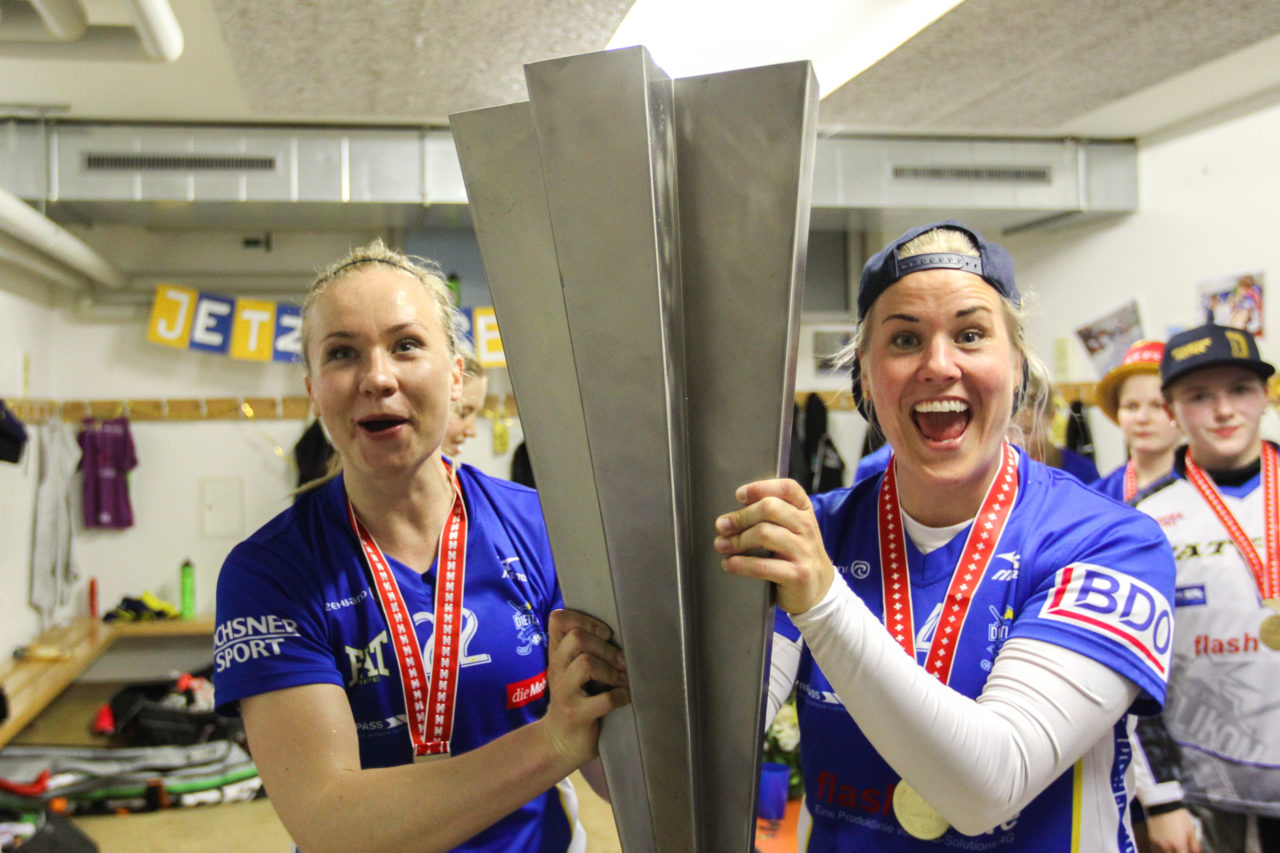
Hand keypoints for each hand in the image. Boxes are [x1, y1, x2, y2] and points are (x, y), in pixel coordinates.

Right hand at [541, 610, 628, 768]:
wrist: (558, 743)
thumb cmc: (574, 701)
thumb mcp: (571, 672)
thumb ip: (583, 651)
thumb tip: (621, 633)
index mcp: (557, 656)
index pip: (558, 620)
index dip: (583, 619)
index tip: (605, 633)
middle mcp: (556, 670)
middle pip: (576, 638)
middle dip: (606, 647)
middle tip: (622, 661)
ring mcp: (564, 693)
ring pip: (586, 663)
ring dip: (612, 670)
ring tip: (623, 679)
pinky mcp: (576, 715)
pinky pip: (604, 699)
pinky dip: (620, 696)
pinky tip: (625, 698)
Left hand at [714, 478, 834, 613]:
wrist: (820, 590)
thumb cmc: (797, 555)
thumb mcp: (792, 529)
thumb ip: (772, 516)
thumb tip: (732, 514)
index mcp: (805, 511)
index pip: (787, 488)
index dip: (760, 488)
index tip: (739, 495)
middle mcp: (807, 527)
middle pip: (770, 508)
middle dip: (740, 516)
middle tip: (722, 525)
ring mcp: (804, 551)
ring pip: (764, 534)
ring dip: (737, 540)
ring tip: (721, 545)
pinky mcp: (798, 575)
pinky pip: (762, 566)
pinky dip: (740, 564)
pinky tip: (729, 564)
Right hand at [1142, 808, 1200, 852]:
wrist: (1162, 804)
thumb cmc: (1178, 815)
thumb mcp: (1191, 829)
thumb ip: (1194, 844)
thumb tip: (1196, 852)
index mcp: (1179, 845)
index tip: (1186, 850)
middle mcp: (1167, 846)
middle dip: (1178, 851)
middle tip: (1181, 847)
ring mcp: (1158, 843)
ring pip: (1165, 852)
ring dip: (1170, 850)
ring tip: (1173, 843)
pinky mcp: (1151, 839)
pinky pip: (1158, 847)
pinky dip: (1163, 846)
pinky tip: (1166, 840)